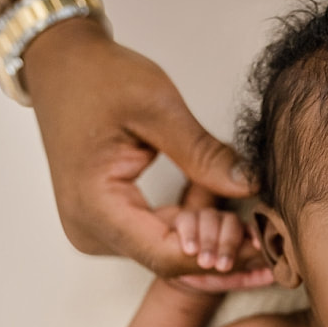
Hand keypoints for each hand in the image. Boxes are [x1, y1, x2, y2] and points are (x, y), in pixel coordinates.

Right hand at [20, 18, 254, 274]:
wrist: (61, 63)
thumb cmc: (100, 77)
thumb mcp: (159, 108)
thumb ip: (204, 154)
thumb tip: (249, 187)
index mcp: (94, 207)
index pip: (167, 256)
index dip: (218, 257)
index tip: (260, 244)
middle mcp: (89, 230)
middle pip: (167, 262)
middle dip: (219, 254)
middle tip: (266, 240)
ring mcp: (94, 229)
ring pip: (164, 256)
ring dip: (208, 246)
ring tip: (253, 232)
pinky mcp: (105, 222)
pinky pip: (155, 240)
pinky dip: (191, 234)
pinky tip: (225, 223)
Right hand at [156, 192, 272, 293]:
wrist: (180, 273)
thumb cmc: (212, 274)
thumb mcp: (234, 280)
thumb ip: (254, 277)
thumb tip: (275, 275)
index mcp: (241, 234)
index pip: (253, 229)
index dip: (256, 236)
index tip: (257, 248)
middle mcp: (225, 222)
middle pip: (231, 223)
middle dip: (227, 245)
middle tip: (222, 266)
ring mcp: (205, 217)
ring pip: (210, 218)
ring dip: (208, 241)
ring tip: (204, 262)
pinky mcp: (184, 218)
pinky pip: (188, 218)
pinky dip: (189, 234)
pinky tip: (190, 249)